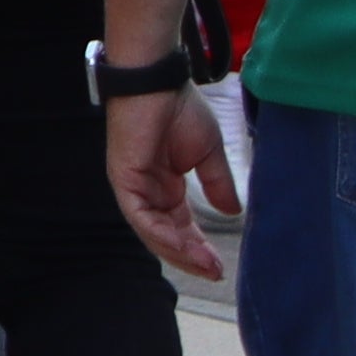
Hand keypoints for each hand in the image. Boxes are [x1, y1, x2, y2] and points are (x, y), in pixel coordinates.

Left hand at [110, 77, 236, 281]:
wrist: (158, 83)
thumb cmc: (180, 110)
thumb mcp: (208, 154)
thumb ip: (217, 184)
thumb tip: (231, 213)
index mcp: (164, 187)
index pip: (179, 226)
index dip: (199, 247)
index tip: (220, 266)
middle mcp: (146, 191)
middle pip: (165, 235)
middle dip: (191, 257)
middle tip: (216, 273)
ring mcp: (132, 186)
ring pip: (152, 232)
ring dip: (179, 251)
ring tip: (206, 266)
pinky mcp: (123, 179)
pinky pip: (140, 215)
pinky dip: (160, 233)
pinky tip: (183, 246)